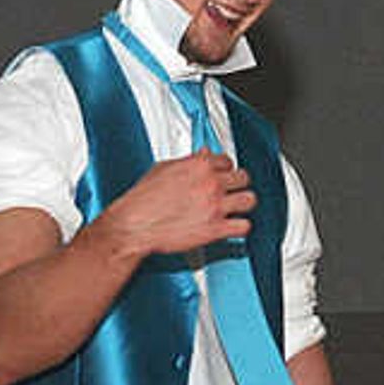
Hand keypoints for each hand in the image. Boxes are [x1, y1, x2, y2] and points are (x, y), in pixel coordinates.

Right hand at [102, 150, 254, 260]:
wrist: (134, 225)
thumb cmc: (142, 200)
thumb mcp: (163, 168)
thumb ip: (187, 161)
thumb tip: (200, 155)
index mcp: (199, 165)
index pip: (227, 160)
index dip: (225, 169)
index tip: (223, 174)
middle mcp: (211, 183)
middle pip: (243, 178)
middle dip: (238, 184)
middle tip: (232, 190)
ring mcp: (215, 206)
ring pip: (250, 200)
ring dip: (244, 204)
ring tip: (237, 208)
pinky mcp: (216, 229)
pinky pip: (244, 226)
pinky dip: (241, 227)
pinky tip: (233, 226)